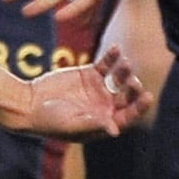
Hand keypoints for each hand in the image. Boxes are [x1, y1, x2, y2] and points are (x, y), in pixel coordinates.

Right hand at [14, 61, 140, 138]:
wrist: (29, 103)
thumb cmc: (49, 121)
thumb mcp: (71, 124)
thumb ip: (93, 124)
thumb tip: (115, 130)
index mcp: (105, 122)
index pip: (128, 115)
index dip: (139, 107)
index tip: (148, 97)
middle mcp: (106, 106)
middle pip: (127, 95)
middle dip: (132, 88)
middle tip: (133, 81)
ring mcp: (99, 89)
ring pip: (119, 78)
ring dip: (124, 71)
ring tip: (124, 62)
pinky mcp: (89, 73)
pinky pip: (105, 64)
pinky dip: (111, 56)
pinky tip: (116, 48)